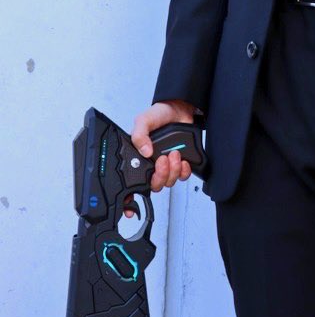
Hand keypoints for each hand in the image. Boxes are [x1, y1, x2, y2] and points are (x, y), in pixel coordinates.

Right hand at [123, 100, 197, 216]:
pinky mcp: (181, 163)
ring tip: (174, 154)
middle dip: (160, 176)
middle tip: (163, 160)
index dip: (129, 198)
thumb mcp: (143, 120)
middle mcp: (152, 164)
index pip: (132, 182)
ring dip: (172, 171)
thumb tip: (144, 151)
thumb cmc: (159, 115)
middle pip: (154, 186)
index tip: (129, 207)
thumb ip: (139, 134)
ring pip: (168, 182)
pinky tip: (183, 161)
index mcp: (139, 158)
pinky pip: (182, 177)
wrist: (179, 109)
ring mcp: (168, 165)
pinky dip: (183, 171)